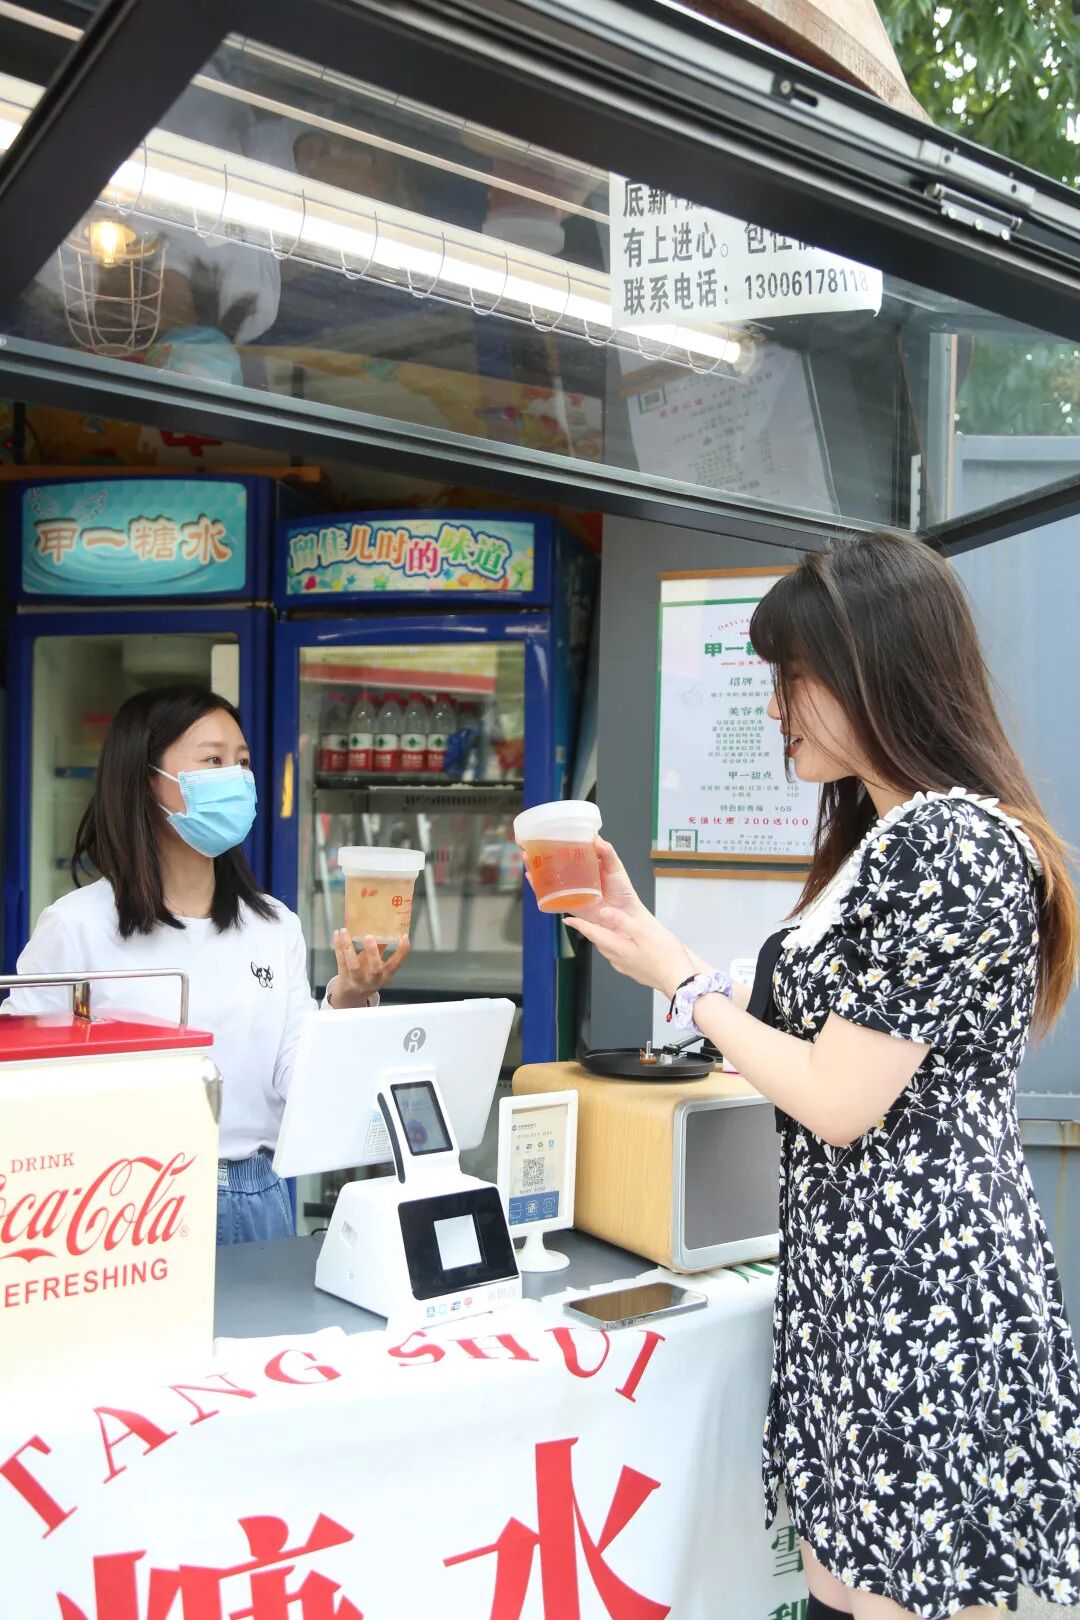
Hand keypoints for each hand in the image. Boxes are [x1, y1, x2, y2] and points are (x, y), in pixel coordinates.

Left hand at [328, 929, 409, 1008]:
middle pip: (375, 969)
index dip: (402, 952)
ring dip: (348, 947)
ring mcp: (357, 980)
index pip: (396, 964)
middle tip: (369, 936)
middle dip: (373, 952)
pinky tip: (337, 934)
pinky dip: (338, 946)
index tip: (404, 937)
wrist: (351, 996)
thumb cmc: (367, 975)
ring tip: (344, 931)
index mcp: (385, 976)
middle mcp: (373, 980)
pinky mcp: (344, 977)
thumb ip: (380, 949)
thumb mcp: (377, 966)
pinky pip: (340, 961)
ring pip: (353, 965)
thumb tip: (384, 928)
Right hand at [521, 836, 647, 922]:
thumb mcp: (615, 866)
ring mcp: (571, 890)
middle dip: (540, 855)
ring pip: (549, 878)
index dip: (556, 843)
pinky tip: (532, 879)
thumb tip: (595, 839)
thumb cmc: (622, 889)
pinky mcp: (569, 903)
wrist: (625, 913)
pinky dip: (540, 888)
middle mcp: (576, 876)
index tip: (544, 834)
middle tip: (529, 846)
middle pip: (554, 863)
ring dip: (536, 869)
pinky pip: (552, 896)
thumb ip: (607, 852)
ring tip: (527, 859)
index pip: (568, 850)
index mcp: (586, 864)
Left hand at [564, 905, 692, 996]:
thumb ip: (622, 922)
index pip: (592, 934)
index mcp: (618, 948)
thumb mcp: (644, 933)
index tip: (566, 920)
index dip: (579, 926)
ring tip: (603, 928)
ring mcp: (626, 967)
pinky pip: (618, 956)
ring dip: (603, 939)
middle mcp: (618, 959)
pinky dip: (616, 946)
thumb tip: (603, 913)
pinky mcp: (635, 971)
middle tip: (585, 920)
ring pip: (609, 950)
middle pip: (599, 942)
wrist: (680, 981)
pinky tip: (624, 943)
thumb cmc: (666, 956)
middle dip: (591, 931)